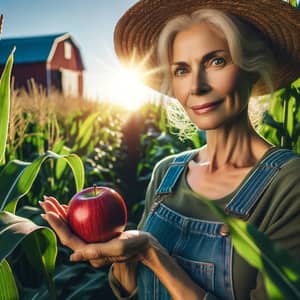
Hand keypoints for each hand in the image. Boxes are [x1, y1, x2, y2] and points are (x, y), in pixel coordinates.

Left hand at [39, 196, 161, 267]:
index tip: (48, 212)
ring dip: (62, 214)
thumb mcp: (119, 247)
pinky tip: (72, 205)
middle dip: (54, 216)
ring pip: (73, 227)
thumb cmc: (135, 245)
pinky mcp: (98, 236)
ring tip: (52, 201)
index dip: (57, 226)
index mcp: (91, 254)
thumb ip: (97, 252)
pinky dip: (76, 214)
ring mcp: (92, 241)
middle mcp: (88, 249)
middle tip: (45, 201)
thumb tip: (72, 257)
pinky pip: (83, 224)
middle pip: (67, 231)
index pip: (69, 239)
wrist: (145, 245)